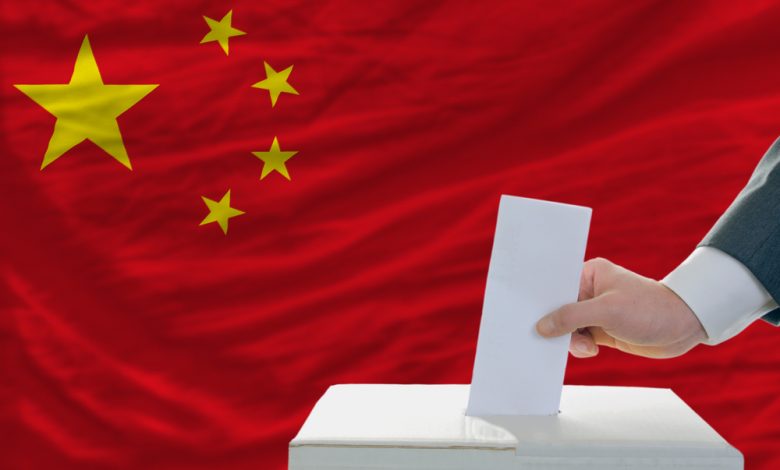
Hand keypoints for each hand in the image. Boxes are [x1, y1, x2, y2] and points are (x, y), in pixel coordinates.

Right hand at [535, 258, 707, 358]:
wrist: (684, 327)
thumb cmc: (651, 309)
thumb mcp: (606, 311)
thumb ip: (571, 317)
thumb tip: (543, 326)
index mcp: (589, 273)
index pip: (555, 286)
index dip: (541, 301)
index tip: (530, 316)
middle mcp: (590, 291)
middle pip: (558, 309)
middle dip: (556, 325)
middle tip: (553, 338)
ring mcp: (596, 312)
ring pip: (568, 328)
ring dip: (572, 340)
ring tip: (587, 346)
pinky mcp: (603, 330)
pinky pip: (580, 339)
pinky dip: (580, 347)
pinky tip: (591, 350)